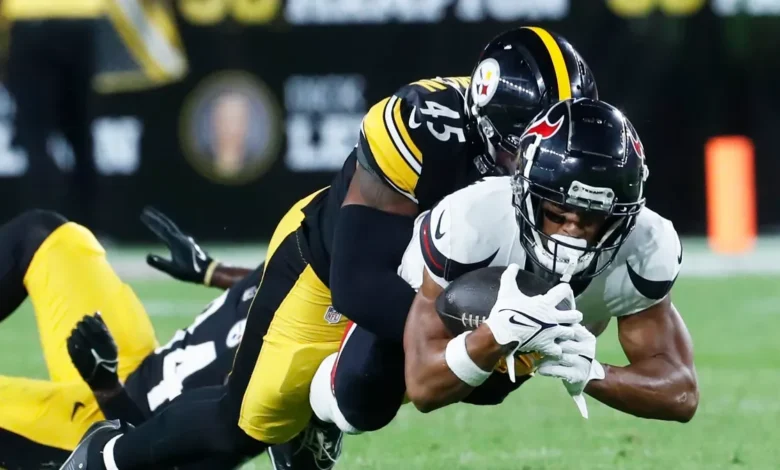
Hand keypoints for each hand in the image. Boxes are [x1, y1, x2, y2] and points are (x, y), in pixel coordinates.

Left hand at [66, 313, 119, 390]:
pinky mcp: (76, 359)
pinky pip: (70, 346)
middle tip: (80, 323)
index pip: (94, 325)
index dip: (89, 320)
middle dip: (81, 325)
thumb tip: (96, 312)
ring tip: (76, 331)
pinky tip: (71, 339)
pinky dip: (70, 341)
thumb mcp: (111, 342)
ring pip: (76, 337)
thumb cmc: (109, 358)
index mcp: (105, 341)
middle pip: (84, 330)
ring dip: (75, 332)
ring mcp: (85, 353)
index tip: (85, 317)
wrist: (103, 378)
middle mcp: (95, 346)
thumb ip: (104, 327)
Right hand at [141, 206, 216, 284]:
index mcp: (176, 242)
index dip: (152, 222)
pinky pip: (175, 233)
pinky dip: (168, 229)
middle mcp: (181, 238)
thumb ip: (160, 263)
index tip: (143, 215)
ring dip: (162, 222)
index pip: (161, 229)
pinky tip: (167, 233)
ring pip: (171, 228)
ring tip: (154, 220)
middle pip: (167, 224)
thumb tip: (147, 256)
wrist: (208, 270)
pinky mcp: (188, 244)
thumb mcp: (173, 270)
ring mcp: (185, 240)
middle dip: (156, 217)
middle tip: (146, 210)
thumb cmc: (190, 271)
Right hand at [483, 264, 582, 381]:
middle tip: (568, 316)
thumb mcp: (507, 291)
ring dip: (567, 332)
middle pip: (576, 316)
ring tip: (562, 332)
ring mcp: (552, 333)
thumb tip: (513, 265)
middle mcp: (553, 317)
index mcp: (546, 303)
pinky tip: (553, 347)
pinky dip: (557, 349)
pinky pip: (559, 350)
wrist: (501, 332)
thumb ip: (510, 276)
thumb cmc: (505, 311)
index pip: (564, 291)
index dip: (564, 289)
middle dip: (574, 315)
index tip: (563, 290)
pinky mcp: (547, 346)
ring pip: (571, 333)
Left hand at [537, 324, 604, 417]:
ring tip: (538, 355)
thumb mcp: (572, 339)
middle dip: (550, 343)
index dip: (555, 328)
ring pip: (560, 356)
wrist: (582, 375)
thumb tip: (544, 314)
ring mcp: (583, 363)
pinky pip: (557, 370)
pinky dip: (546, 368)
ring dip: (546, 356)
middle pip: (564, 342)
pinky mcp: (576, 375)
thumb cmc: (572, 352)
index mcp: (586, 336)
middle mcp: (588, 349)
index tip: (543, 329)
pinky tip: (540, 368)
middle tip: (538, 343)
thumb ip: (564, 328)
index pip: (570, 328)